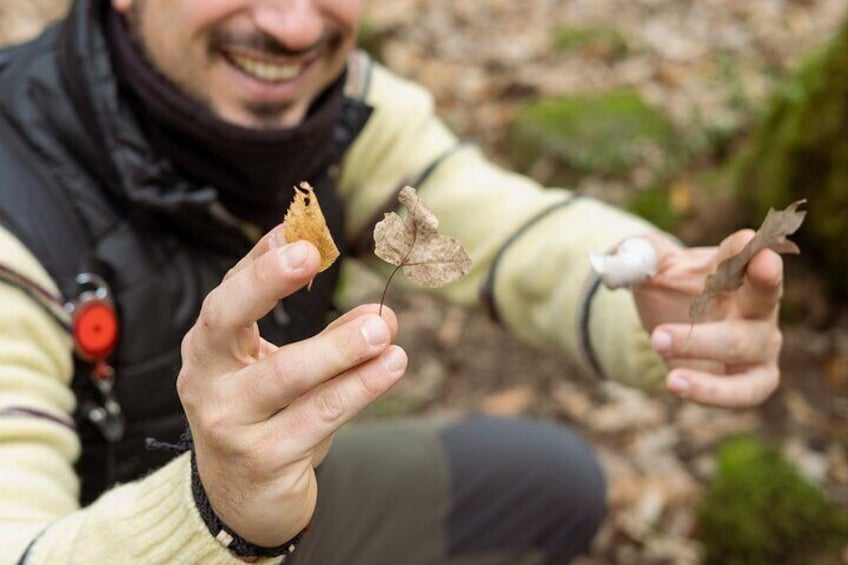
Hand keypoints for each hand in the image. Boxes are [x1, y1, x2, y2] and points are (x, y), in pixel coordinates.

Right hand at [177, 226, 407, 545]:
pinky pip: (317, 417)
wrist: (242, 501)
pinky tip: (390, 367)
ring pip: (284, 375)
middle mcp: (206, 381)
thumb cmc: (265, 419)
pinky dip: (358, 388)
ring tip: (380, 329)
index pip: (229, 293)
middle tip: (311, 255)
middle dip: (266, 282)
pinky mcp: (261, 461)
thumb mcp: (287, 371)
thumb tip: (380, 314)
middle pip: (226, 320)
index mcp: (209, 349)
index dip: (261, 261)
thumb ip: (329, 338)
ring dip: (338, 347)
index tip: (301, 234)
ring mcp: (228, 424)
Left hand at [632, 230, 782, 407]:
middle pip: (764, 296)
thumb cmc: (666, 290)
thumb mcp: (649, 267)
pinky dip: (709, 389)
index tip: (748, 241)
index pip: (745, 254)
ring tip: (657, 340)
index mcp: (736, 270)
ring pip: (744, 345)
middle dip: (754, 290)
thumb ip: (640, 255)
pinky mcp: (752, 383)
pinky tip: (674, 382)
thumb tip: (627, 259)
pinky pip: (741, 391)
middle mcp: (757, 307)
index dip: (748, 249)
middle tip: (721, 285)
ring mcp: (760, 346)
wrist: (663, 335)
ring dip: (701, 343)